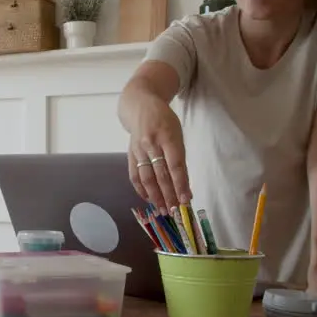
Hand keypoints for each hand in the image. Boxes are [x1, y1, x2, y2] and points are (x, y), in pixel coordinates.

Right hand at [126, 96, 190, 210]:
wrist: (140, 106)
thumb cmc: (165, 121)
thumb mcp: (178, 134)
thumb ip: (179, 158)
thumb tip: (184, 185)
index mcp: (168, 137)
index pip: (175, 165)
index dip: (181, 184)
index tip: (187, 200)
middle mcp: (151, 144)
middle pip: (161, 175)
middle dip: (169, 195)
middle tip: (176, 211)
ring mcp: (138, 150)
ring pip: (147, 177)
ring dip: (156, 196)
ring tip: (163, 210)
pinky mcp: (130, 154)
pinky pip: (134, 175)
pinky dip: (141, 189)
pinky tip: (148, 199)